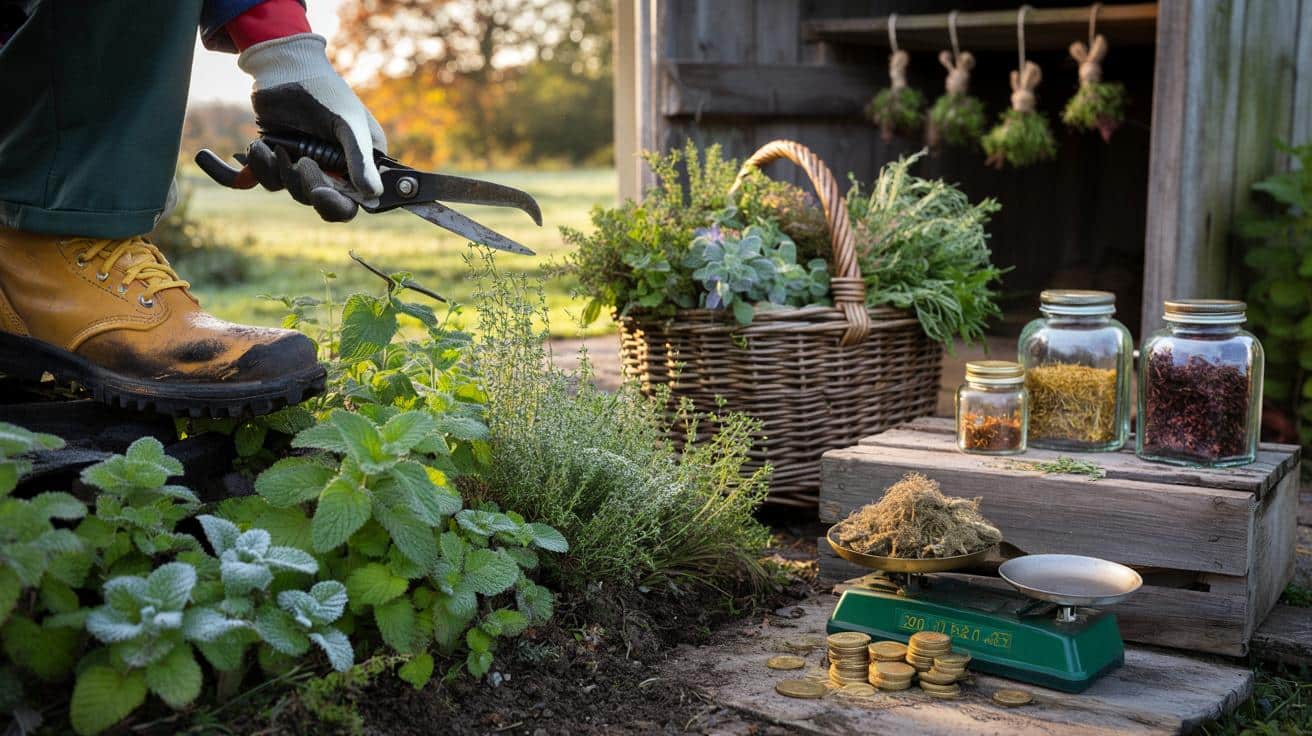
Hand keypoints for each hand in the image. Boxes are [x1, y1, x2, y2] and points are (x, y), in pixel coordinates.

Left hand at [238, 33, 387, 221]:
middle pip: (320, 200)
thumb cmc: (326, 92)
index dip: (337, 205)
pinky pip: (269, 179)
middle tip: (302, 162)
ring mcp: (307, 164)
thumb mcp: (349, 124)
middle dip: (306, 184)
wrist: (286, 69)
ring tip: (276, 147)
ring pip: (292, 190)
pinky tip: (259, 148)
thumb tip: (373, 195)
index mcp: (361, 163)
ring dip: (281, 172)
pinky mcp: (281, 159)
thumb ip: (360, 160)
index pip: (354, 201)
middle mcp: (335, 168)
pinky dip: (260, 167)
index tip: (321, 194)